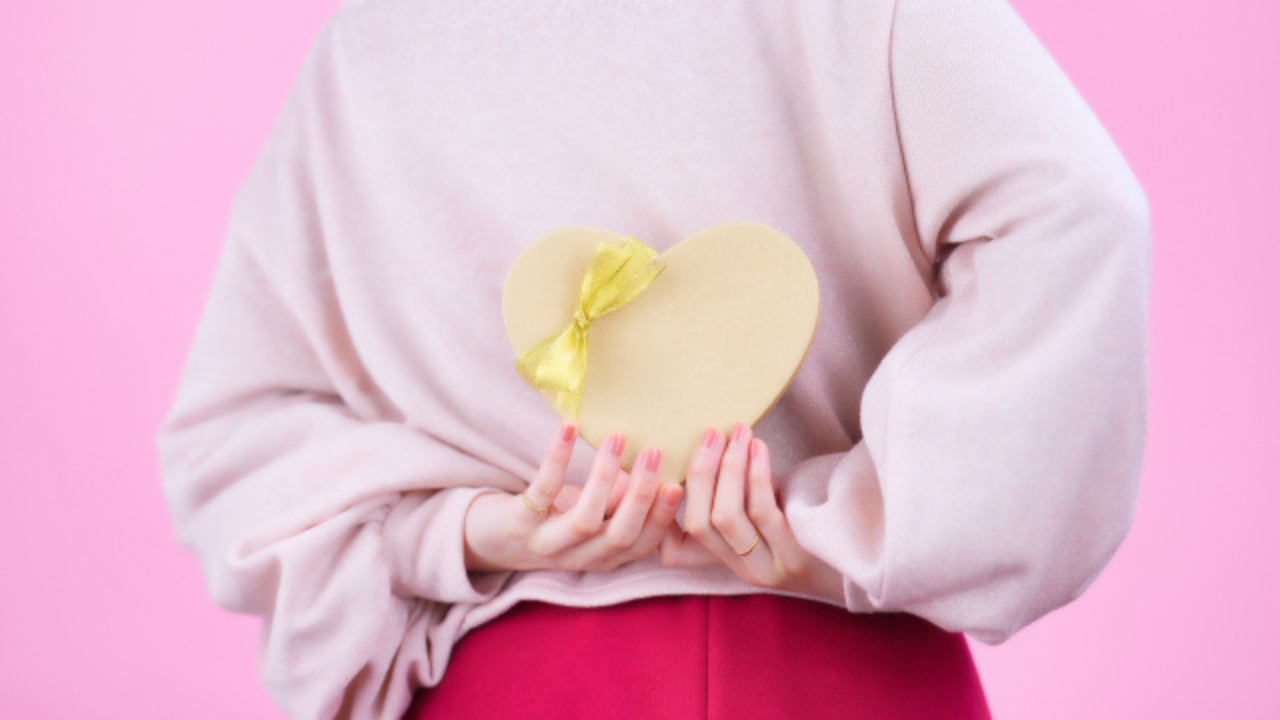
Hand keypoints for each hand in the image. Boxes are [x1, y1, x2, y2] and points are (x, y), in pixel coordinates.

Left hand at [464, 421, 684, 572]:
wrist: (489, 540)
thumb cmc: (551, 519)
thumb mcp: (591, 512)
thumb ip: (621, 500)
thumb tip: (656, 472)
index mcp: (603, 557)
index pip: (642, 545)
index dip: (663, 518)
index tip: (680, 485)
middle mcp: (578, 557)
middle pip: (619, 535)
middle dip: (643, 496)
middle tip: (656, 454)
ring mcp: (546, 544)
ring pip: (585, 519)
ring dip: (605, 477)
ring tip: (618, 438)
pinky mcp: (518, 524)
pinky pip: (542, 491)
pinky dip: (557, 459)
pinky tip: (567, 428)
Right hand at [660, 423, 845, 604]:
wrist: (871, 565)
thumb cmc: (816, 529)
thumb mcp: (771, 520)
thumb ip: (738, 502)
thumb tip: (707, 451)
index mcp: (729, 563)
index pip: (677, 542)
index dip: (664, 505)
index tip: (667, 462)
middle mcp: (744, 570)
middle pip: (698, 521)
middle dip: (701, 471)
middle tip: (710, 433)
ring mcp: (768, 569)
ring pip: (726, 516)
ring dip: (728, 468)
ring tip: (737, 433)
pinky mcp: (795, 559)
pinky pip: (762, 511)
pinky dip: (755, 475)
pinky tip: (758, 449)